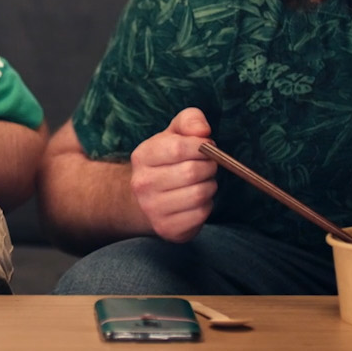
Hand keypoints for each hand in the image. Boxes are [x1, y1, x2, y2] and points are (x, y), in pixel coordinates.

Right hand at [129, 108, 216, 242]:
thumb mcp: (174, 134)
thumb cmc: (168, 160)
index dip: (201, 146)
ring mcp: (151, 209)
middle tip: (208, 166)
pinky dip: (206, 206)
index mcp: (142, 156)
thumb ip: (190, 121)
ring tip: (202, 182)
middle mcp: (141, 184)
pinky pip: (200, 214)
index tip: (206, 146)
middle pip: (191, 172)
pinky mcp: (166, 229)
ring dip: (210, 186)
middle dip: (209, 167)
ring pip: (199, 194)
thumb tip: (203, 130)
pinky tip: (197, 201)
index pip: (178, 147)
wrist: (148, 198)